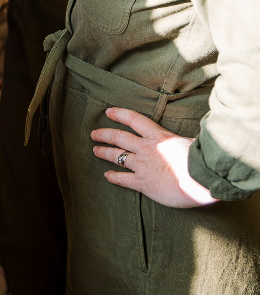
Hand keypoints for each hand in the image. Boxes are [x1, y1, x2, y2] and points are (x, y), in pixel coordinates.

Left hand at [91, 107, 217, 208]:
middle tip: (94, 134)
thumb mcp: (190, 141)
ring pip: (117, 156)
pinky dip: (114, 177)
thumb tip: (187, 137)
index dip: (119, 114)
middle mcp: (146, 148)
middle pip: (119, 138)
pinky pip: (123, 179)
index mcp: (158, 135)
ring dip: (104, 153)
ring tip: (95, 150)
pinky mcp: (143, 184)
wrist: (200, 179)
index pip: (133, 119)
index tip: (108, 111)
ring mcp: (142, 166)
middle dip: (104, 134)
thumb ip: (181, 139)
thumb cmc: (200, 159)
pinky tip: (107, 176)